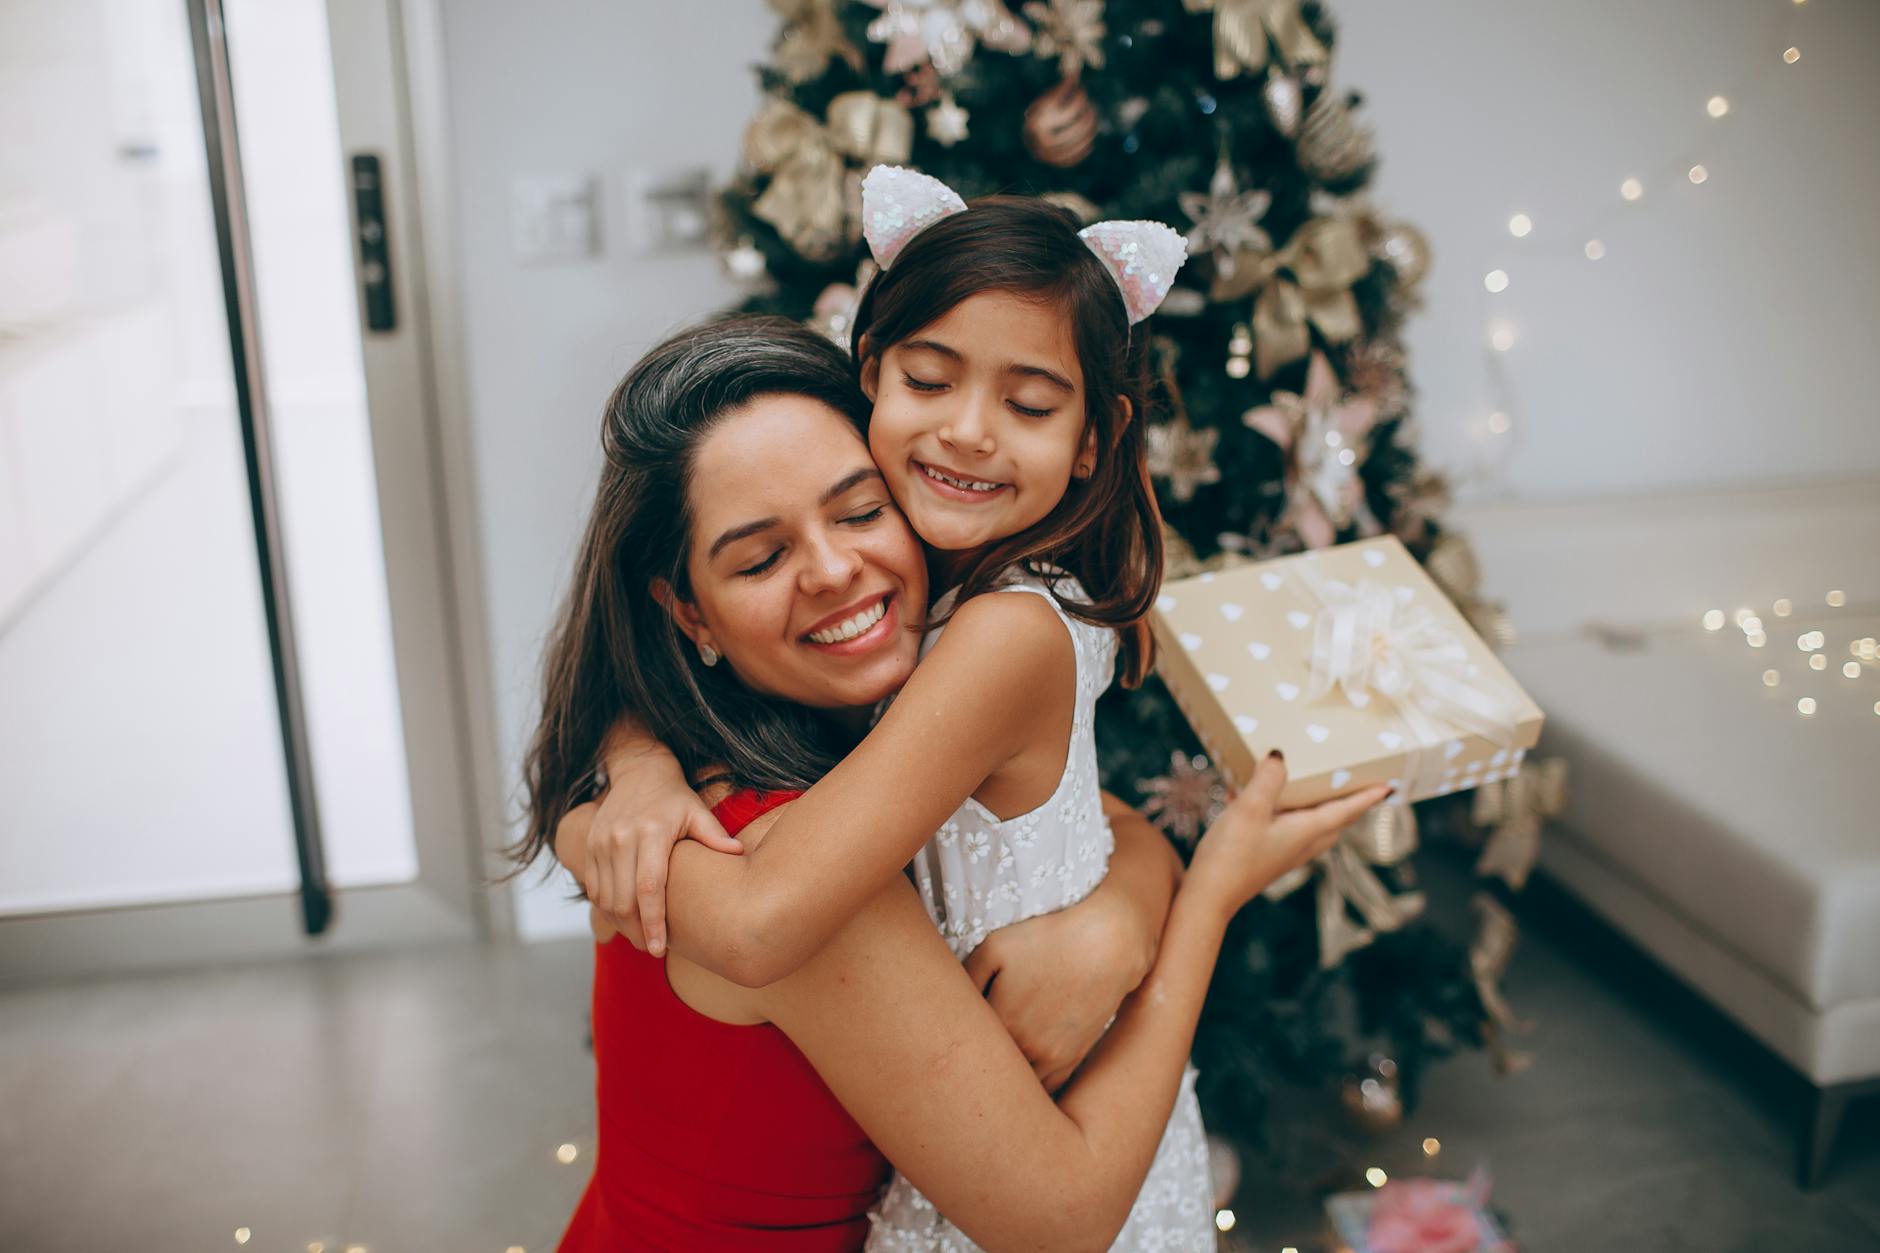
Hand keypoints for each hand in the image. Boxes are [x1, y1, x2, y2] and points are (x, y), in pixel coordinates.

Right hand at [584, 772, 739, 956]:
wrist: (638, 771)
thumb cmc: (674, 796)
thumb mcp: (696, 811)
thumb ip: (714, 834)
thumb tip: (739, 853)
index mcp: (651, 832)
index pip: (648, 887)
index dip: (653, 922)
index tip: (660, 948)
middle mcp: (621, 838)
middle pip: (623, 900)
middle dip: (637, 932)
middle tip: (653, 949)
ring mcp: (601, 843)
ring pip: (605, 899)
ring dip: (620, 925)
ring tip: (641, 939)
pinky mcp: (590, 846)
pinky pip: (593, 888)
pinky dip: (606, 910)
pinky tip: (623, 921)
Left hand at [964, 893, 1143, 1091]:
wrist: (1107, 946)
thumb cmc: (1048, 940)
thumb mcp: (995, 947)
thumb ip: (965, 976)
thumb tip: (949, 1002)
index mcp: (1000, 1021)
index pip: (964, 1046)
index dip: (953, 1042)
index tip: (945, 1038)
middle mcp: (1025, 1048)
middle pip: (988, 1070)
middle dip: (974, 1066)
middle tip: (959, 1062)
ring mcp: (1051, 1059)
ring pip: (1017, 1086)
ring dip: (1003, 1081)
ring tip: (990, 1068)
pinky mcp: (1071, 1059)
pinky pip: (1044, 1087)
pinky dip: (1030, 1086)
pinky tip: (1018, 1076)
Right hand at [1184, 753, 1388, 920]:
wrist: (1209, 896)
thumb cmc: (1232, 855)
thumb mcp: (1249, 809)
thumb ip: (1267, 780)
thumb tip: (1279, 757)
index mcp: (1305, 832)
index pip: (1345, 812)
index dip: (1366, 798)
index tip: (1388, 787)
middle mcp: (1300, 845)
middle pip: (1333, 823)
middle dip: (1346, 805)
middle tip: (1353, 786)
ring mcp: (1283, 853)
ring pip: (1311, 828)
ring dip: (1316, 809)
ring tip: (1310, 789)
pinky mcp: (1265, 856)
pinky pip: (1285, 830)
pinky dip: (1283, 814)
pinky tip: (1255, 799)